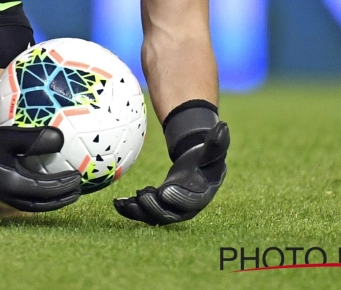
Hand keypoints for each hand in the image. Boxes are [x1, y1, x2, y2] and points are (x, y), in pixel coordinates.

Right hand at [0, 121, 81, 211]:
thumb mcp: (10, 136)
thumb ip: (36, 139)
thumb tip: (61, 138)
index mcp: (12, 183)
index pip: (45, 189)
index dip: (63, 185)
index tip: (78, 178)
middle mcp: (8, 195)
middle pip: (42, 203)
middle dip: (61, 198)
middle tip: (78, 190)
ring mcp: (2, 196)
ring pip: (33, 204)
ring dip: (51, 200)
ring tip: (66, 192)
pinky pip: (25, 200)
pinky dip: (39, 197)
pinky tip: (45, 187)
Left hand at [114, 120, 228, 224]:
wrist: (199, 166)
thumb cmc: (206, 157)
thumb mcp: (212, 149)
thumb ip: (216, 141)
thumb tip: (223, 125)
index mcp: (202, 194)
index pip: (191, 200)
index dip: (178, 197)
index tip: (164, 191)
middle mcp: (187, 207)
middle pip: (170, 214)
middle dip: (154, 207)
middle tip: (140, 195)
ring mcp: (172, 209)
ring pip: (154, 216)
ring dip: (138, 211)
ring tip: (123, 202)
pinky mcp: (160, 207)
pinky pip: (145, 212)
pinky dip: (131, 209)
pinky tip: (117, 203)